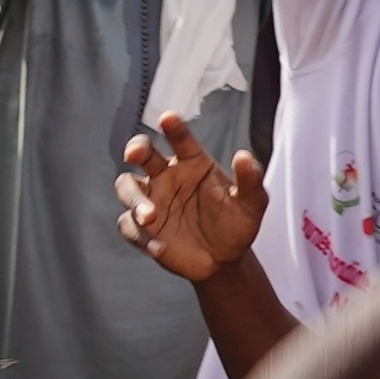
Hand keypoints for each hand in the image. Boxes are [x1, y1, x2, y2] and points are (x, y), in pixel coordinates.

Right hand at [114, 117, 266, 281]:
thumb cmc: (236, 224)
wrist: (223, 260)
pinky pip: (130, 226)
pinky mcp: (142, 228)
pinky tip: (159, 248)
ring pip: (127, 187)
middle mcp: (167, 176)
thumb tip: (244, 157)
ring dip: (135, 199)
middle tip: (135, 153)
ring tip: (150, 217)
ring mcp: (151, 200)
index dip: (174, 128)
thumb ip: (250, 180)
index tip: (168, 118)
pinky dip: (140, 237)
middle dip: (136, 149)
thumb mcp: (252, 204)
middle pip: (142, 154)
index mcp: (192, 163)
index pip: (181, 140)